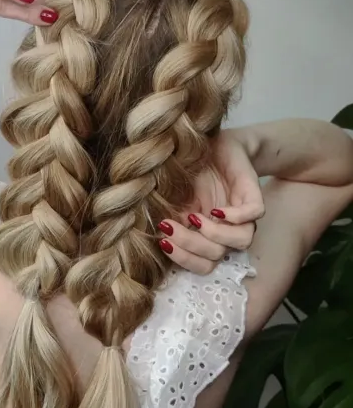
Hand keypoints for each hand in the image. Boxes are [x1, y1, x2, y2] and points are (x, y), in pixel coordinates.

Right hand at [158, 129, 264, 274]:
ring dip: (215, 235)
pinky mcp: (251, 194)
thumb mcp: (171, 199)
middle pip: (217, 255)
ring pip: (242, 241)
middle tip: (169, 226)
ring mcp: (242, 214)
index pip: (202, 265)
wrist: (208, 143)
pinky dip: (236, 216)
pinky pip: (253, 214)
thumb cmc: (187, 173)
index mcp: (208, 236)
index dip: (183, 258)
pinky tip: (216, 210)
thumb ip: (169, 220)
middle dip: (191, 244)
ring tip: (194, 218)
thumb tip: (154, 239)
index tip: (162, 240)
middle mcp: (227, 230)